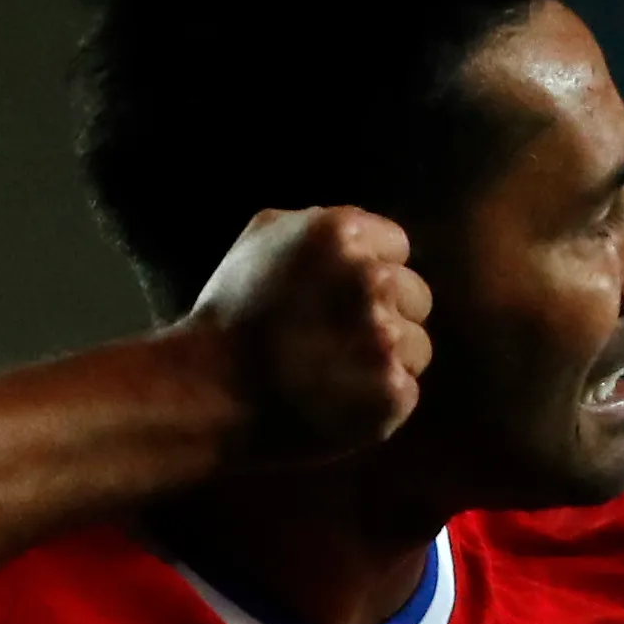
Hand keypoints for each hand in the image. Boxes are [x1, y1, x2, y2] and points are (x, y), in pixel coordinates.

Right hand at [187, 206, 433, 463]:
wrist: (206, 393)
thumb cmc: (231, 315)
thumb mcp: (262, 237)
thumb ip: (321, 223)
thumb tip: (365, 230)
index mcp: (343, 233)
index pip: (398, 247)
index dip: (370, 271)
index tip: (334, 296)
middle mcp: (370, 280)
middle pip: (416, 296)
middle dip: (385, 314)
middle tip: (332, 337)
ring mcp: (384, 339)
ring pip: (417, 347)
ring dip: (385, 360)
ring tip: (333, 371)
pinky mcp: (391, 392)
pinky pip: (404, 391)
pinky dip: (377, 400)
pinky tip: (336, 399)